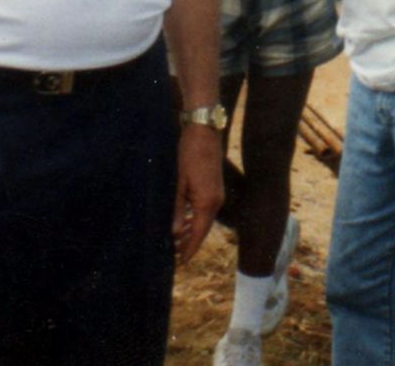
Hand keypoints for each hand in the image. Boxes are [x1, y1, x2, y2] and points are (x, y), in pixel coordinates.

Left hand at [172, 124, 223, 264]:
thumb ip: (178, 209)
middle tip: (175, 256)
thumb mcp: (178, 183)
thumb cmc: (188, 154)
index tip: (181, 263)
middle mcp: (217, 201)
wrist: (204, 132)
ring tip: (178, 242)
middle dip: (190, 243)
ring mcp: (218, 194)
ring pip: (205, 219)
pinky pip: (206, 209)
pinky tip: (187, 222)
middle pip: (203, 229)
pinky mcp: (215, 187)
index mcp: (207, 202)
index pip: (199, 234)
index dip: (189, 249)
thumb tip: (176, 233)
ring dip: (193, 231)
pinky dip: (197, 219)